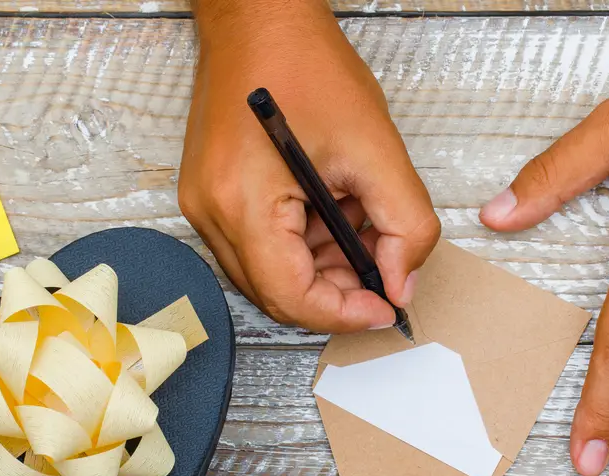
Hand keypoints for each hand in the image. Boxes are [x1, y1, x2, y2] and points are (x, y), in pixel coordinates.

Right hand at [180, 0, 438, 332]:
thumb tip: (400, 281)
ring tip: (358, 225)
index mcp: (243, 204)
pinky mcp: (209, 196)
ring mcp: (204, 207)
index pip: (291, 298)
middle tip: (381, 271)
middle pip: (277, 294)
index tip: (384, 308)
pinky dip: (301, 245)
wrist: (258, 19)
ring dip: (320, 268)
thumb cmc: (304, 65)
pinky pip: (257, 246)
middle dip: (336, 292)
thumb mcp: (375, 147)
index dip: (344, 314)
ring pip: (268, 274)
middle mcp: (211, 214)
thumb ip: (404, 224)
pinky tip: (330, 212)